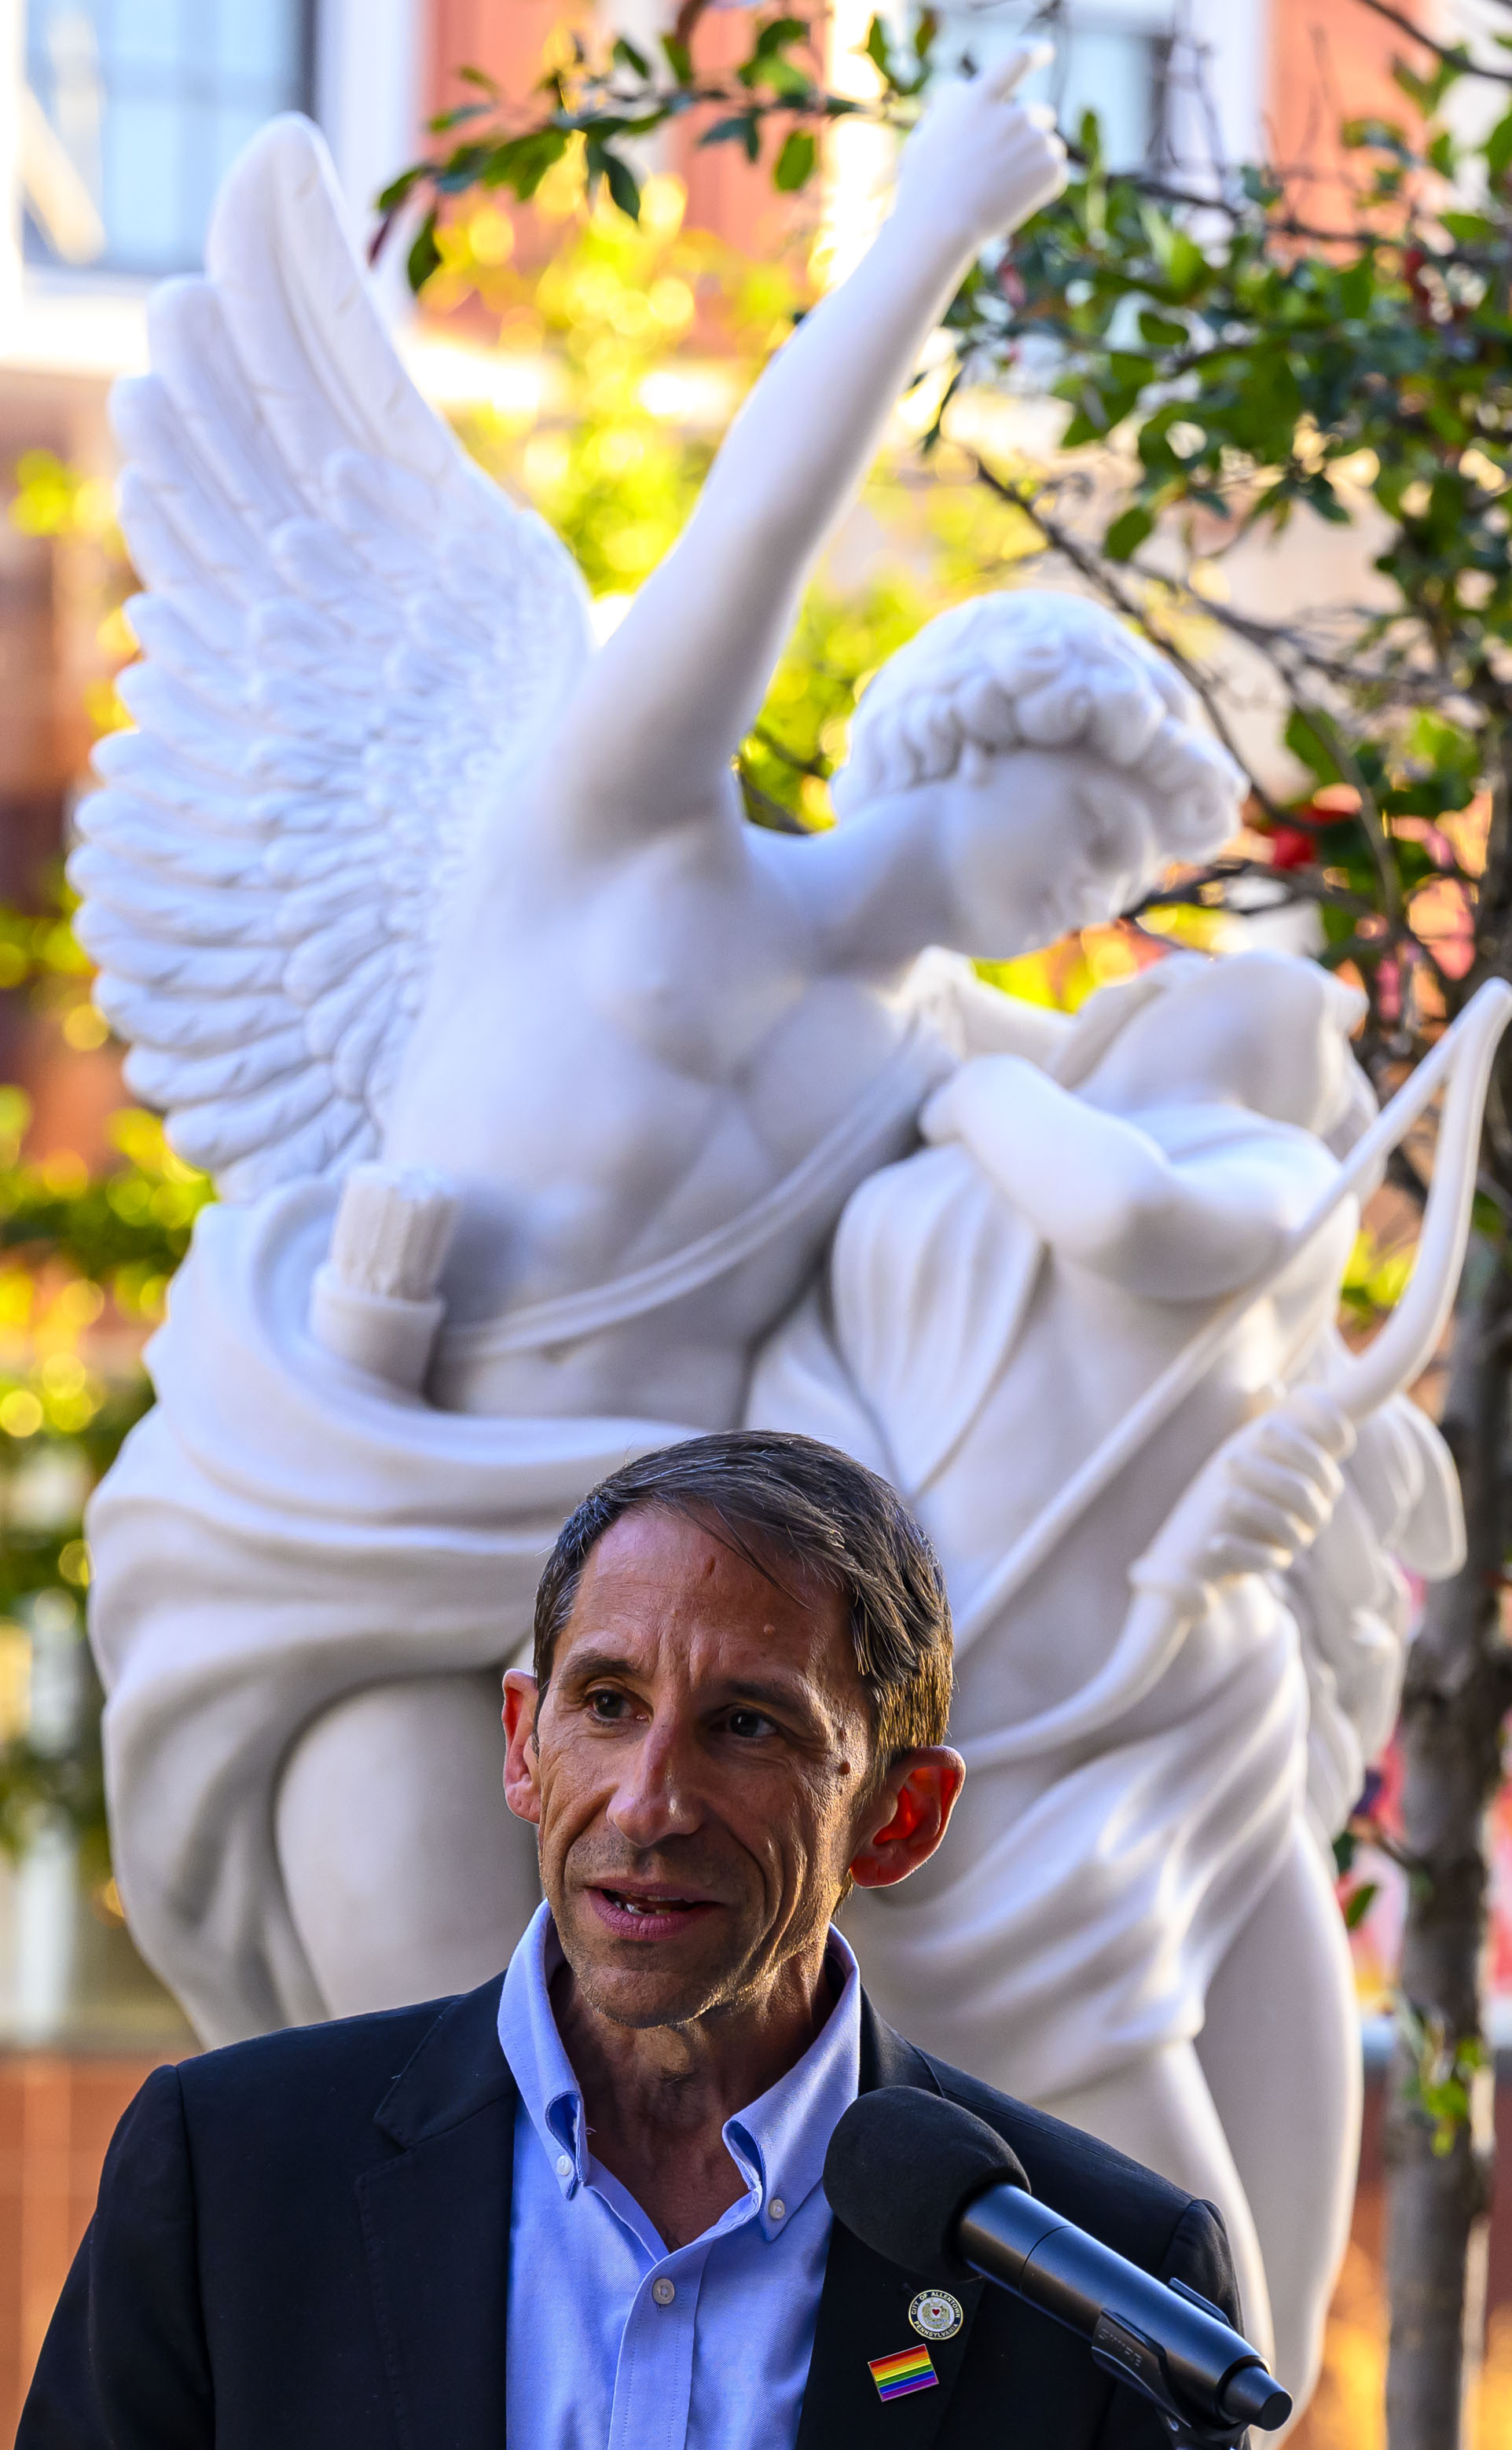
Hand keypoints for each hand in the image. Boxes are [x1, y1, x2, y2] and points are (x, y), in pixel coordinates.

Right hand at [895, 49, 1067, 250]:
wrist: (942, 227)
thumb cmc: (923, 189)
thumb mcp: (925, 136)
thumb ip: (950, 109)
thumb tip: (964, 93)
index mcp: (980, 99)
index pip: (1016, 59)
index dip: (1034, 52)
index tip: (1046, 51)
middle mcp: (1012, 114)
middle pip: (1040, 113)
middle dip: (1029, 135)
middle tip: (1006, 167)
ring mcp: (1033, 140)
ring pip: (1050, 146)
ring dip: (1036, 163)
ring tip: (1007, 190)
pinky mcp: (1049, 168)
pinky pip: (1057, 174)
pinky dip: (1044, 189)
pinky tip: (1018, 202)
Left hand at [1130, 1389, 1356, 1619]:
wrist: (1221, 1522)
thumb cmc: (1247, 1471)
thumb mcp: (1253, 1442)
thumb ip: (1264, 1413)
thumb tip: (1271, 1385)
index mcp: (1319, 1478)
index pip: (1322, 1462)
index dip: (1298, 1444)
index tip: (1263, 1427)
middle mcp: (1316, 1510)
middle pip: (1304, 1491)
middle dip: (1268, 1472)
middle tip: (1229, 1458)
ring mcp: (1297, 1538)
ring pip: (1286, 1524)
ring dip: (1255, 1509)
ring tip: (1222, 1497)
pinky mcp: (1274, 1561)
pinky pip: (1266, 1562)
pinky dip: (1240, 1552)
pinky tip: (1214, 1541)